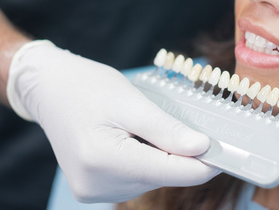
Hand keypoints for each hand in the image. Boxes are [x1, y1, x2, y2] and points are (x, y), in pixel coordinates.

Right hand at [6, 41, 217, 202]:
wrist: (49, 90)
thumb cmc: (86, 87)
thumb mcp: (130, 100)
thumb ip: (166, 129)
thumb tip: (203, 149)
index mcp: (103, 158)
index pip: (171, 172)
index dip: (204, 163)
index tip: (228, 153)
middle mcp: (96, 183)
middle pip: (161, 177)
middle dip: (178, 154)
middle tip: (179, 124)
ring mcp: (93, 191)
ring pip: (150, 180)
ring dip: (159, 157)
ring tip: (140, 127)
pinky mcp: (93, 190)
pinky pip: (135, 180)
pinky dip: (143, 161)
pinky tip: (130, 139)